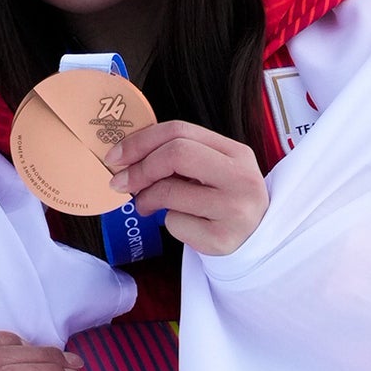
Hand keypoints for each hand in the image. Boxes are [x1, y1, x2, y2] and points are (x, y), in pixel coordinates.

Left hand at [104, 119, 267, 254]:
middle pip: (176, 155)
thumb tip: (124, 155)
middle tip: (120, 181)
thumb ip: (178, 155)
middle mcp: (241, 178)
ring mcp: (235, 210)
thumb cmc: (221, 198)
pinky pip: (176, 224)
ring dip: (146, 199)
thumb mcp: (211, 169)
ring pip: (170, 192)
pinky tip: (183, 224)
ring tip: (145, 205)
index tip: (115, 155)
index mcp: (236, 152)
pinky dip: (169, 223)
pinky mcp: (223, 239)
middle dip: (139, 168)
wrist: (255, 240)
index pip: (180, 130)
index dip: (141, 140)